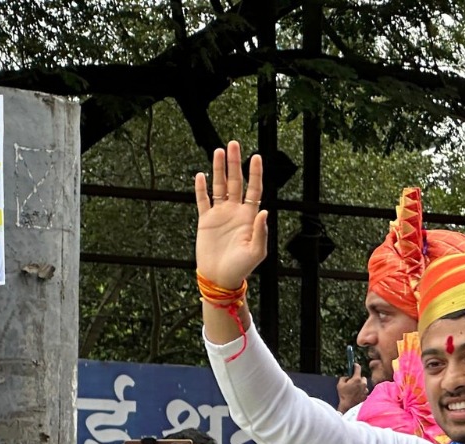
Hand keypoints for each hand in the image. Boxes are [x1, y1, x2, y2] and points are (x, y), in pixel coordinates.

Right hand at [194, 141, 268, 290]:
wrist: (220, 278)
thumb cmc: (241, 267)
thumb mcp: (256, 252)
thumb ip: (261, 231)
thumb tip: (264, 211)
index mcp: (249, 217)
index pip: (254, 189)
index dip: (255, 173)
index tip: (256, 156)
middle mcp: (235, 211)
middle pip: (236, 181)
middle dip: (235, 163)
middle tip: (233, 144)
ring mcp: (220, 214)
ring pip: (219, 186)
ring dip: (218, 169)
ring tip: (218, 151)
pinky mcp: (206, 221)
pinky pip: (203, 201)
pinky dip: (201, 188)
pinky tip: (200, 175)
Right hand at [337, 365, 366, 412]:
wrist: (347, 406)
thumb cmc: (343, 395)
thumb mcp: (340, 384)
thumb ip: (344, 378)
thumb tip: (347, 377)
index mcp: (357, 379)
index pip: (358, 368)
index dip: (356, 366)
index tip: (354, 365)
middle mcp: (363, 383)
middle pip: (363, 377)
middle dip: (359, 379)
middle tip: (353, 382)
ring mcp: (365, 390)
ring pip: (364, 385)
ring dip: (361, 386)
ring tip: (355, 390)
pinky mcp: (366, 396)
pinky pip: (365, 392)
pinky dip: (362, 392)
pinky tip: (357, 395)